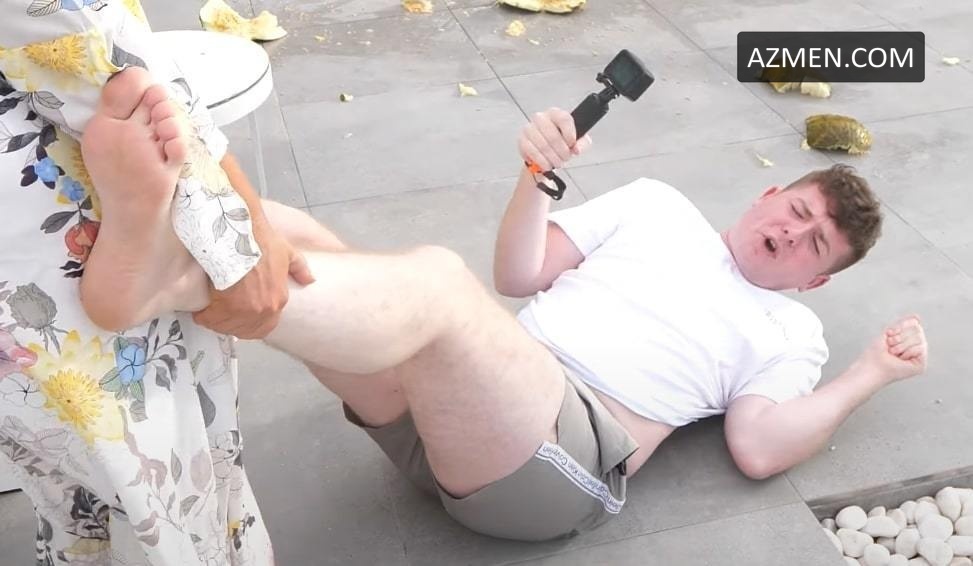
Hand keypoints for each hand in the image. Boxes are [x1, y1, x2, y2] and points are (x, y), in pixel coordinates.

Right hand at [192, 221, 313, 338]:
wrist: (239, 234)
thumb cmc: (260, 241)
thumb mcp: (287, 252)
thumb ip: (300, 268)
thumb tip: (310, 279)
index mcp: (277, 300)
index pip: (265, 327)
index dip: (250, 323)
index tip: (240, 315)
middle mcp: (262, 310)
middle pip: (243, 329)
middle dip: (232, 323)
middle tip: (222, 313)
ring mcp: (242, 311)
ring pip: (225, 326)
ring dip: (217, 321)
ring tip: (210, 310)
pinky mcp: (222, 307)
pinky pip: (210, 320)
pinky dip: (203, 315)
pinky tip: (201, 309)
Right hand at [518, 107, 591, 171]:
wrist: (545, 151)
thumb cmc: (561, 142)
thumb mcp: (577, 140)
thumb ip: (582, 143)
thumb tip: (576, 149)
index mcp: (555, 113)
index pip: (563, 119)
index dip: (570, 133)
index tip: (572, 145)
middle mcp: (540, 118)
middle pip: (553, 135)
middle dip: (562, 151)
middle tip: (565, 158)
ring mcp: (529, 128)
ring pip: (543, 146)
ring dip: (552, 158)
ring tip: (557, 163)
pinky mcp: (522, 140)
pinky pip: (532, 152)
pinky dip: (542, 161)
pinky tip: (547, 165)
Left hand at [856, 315, 927, 383]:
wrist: (872, 365)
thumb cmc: (875, 352)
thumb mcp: (889, 332)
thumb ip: (903, 323)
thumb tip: (916, 317)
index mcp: (908, 339)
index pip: (915, 324)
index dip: (901, 327)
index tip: (889, 334)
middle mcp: (916, 347)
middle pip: (918, 330)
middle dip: (900, 337)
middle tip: (890, 347)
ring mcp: (919, 356)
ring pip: (919, 338)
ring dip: (901, 346)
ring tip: (894, 353)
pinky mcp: (921, 364)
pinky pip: (920, 348)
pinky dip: (907, 352)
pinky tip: (900, 360)